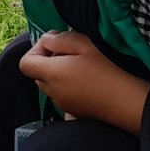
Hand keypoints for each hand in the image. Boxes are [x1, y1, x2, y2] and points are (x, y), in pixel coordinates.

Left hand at [18, 31, 149, 134]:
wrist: (125, 101)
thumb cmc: (105, 70)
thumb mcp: (84, 45)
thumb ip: (59, 39)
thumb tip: (46, 40)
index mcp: (50, 73)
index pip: (25, 62)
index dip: (36, 50)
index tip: (55, 45)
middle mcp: (50, 91)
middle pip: (37, 72)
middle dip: (48, 60)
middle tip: (71, 53)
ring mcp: (60, 103)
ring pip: (49, 84)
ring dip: (58, 73)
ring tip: (81, 67)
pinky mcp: (71, 111)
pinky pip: (60, 94)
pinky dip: (67, 85)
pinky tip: (87, 81)